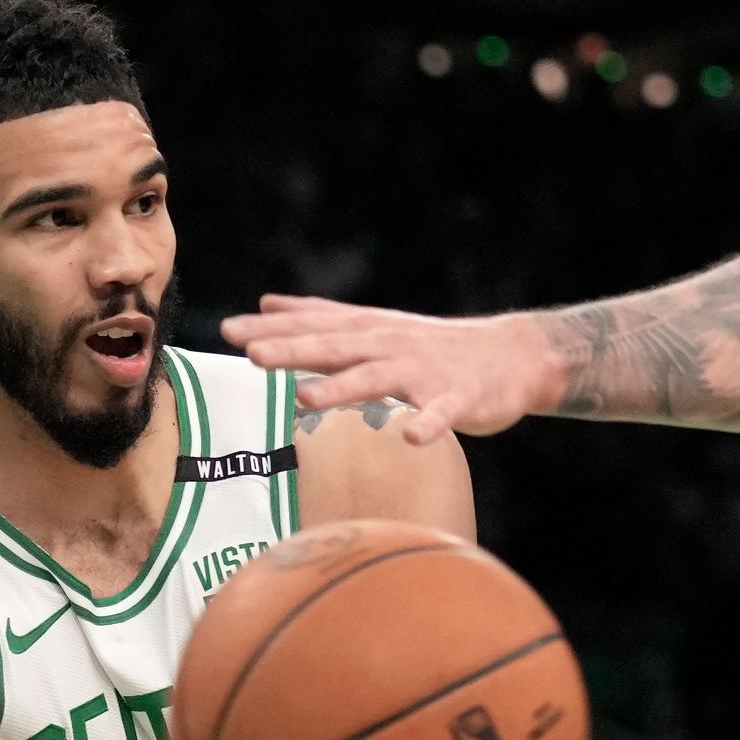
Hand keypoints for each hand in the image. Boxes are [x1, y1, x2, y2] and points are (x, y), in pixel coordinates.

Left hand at [221, 297, 559, 444]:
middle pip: (335, 348)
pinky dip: (425, 425)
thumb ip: (322, 318)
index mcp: (368, 333)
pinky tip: (408, 436)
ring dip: (341, 387)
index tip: (227, 329)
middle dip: (293, 350)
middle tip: (250, 353)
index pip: (312, 327)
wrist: (513, 356)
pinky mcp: (458, 399)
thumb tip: (268, 303)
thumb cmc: (435, 347)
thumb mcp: (375, 325)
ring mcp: (424, 374)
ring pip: (377, 380)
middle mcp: (390, 347)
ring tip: (304, 397)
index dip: (271, 328)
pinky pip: (440, 415)